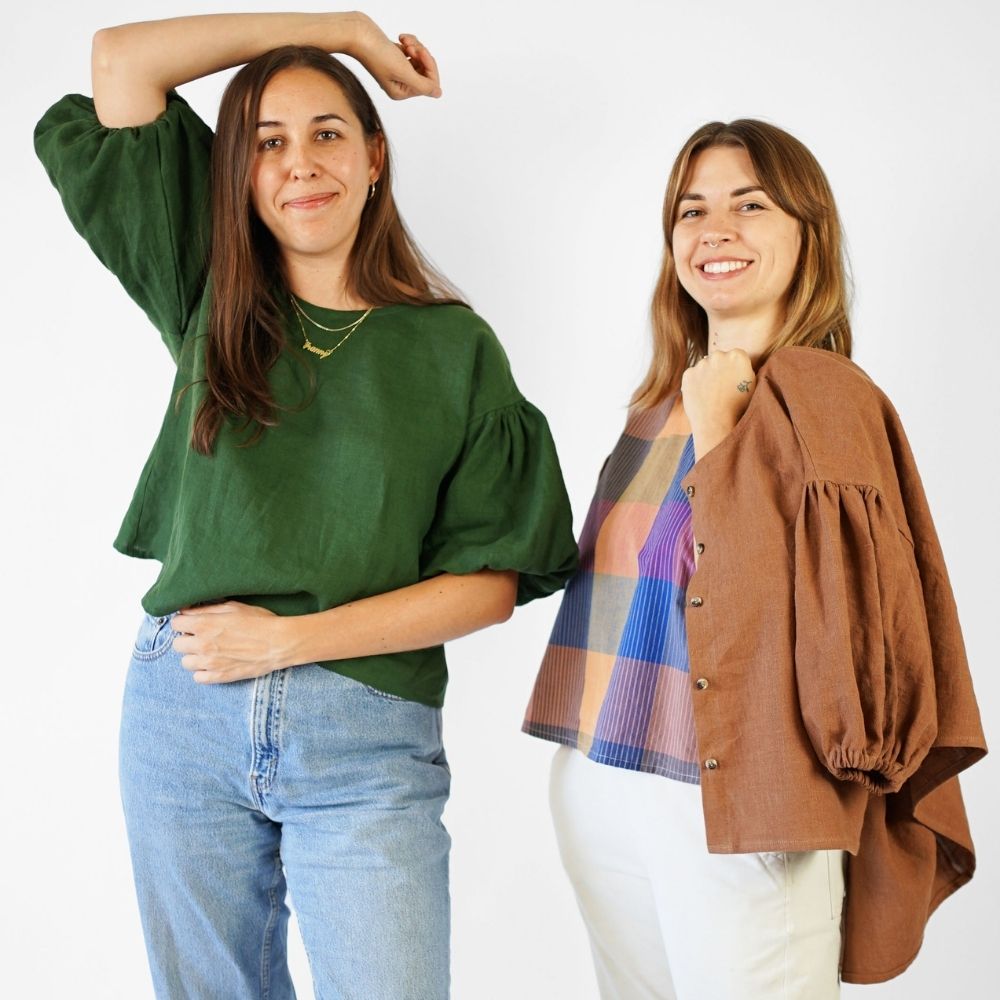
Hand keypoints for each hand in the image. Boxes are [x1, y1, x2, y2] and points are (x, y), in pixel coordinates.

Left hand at [172, 601, 287, 683]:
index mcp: (204, 625)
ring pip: (185, 663)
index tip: (191, 622)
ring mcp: (210, 663)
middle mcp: (202, 645)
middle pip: (177, 644)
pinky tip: (214, 664)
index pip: (176, 623)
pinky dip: (203, 672)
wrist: (279, 643)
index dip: (184, 622)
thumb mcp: (234, 607)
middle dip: (187, 639)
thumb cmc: (260, 621)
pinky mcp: (219, 677)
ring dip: (194, 656)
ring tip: (208, 651)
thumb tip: (188, 610)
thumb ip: (208, 608)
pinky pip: (198, 678)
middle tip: (201, 637)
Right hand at [352, 15, 441, 98]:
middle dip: (422, 55)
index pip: (429, 83)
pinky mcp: (396, 56)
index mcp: (401, 92)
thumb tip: (438, 93)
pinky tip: (401, 38)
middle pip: (426, 71)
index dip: (430, 67)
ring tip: (404, 41)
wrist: (359, 34)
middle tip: (410, 47)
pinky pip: (413, 50)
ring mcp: (398, 69)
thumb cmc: (378, 55)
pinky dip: (410, 42)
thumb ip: (423, 86)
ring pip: (420, 58)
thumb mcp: (404, 73)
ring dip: (415, 46)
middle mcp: (400, 83)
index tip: (420, 52)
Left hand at [680, 348, 755, 453]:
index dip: (735, 368)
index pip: (736, 356)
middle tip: (721, 387)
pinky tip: (702, 395)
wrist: (716, 423)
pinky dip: (695, 383)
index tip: (734, 380)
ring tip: (712, 394)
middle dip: (720, 368)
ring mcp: (701, 364)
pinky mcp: (688, 373)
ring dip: (707, 375)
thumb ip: (744, 369)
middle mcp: (719, 355)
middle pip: (719, 358)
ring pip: (704, 366)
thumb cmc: (738, 407)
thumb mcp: (752, 385)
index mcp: (738, 356)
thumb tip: (738, 362)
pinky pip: (692, 375)